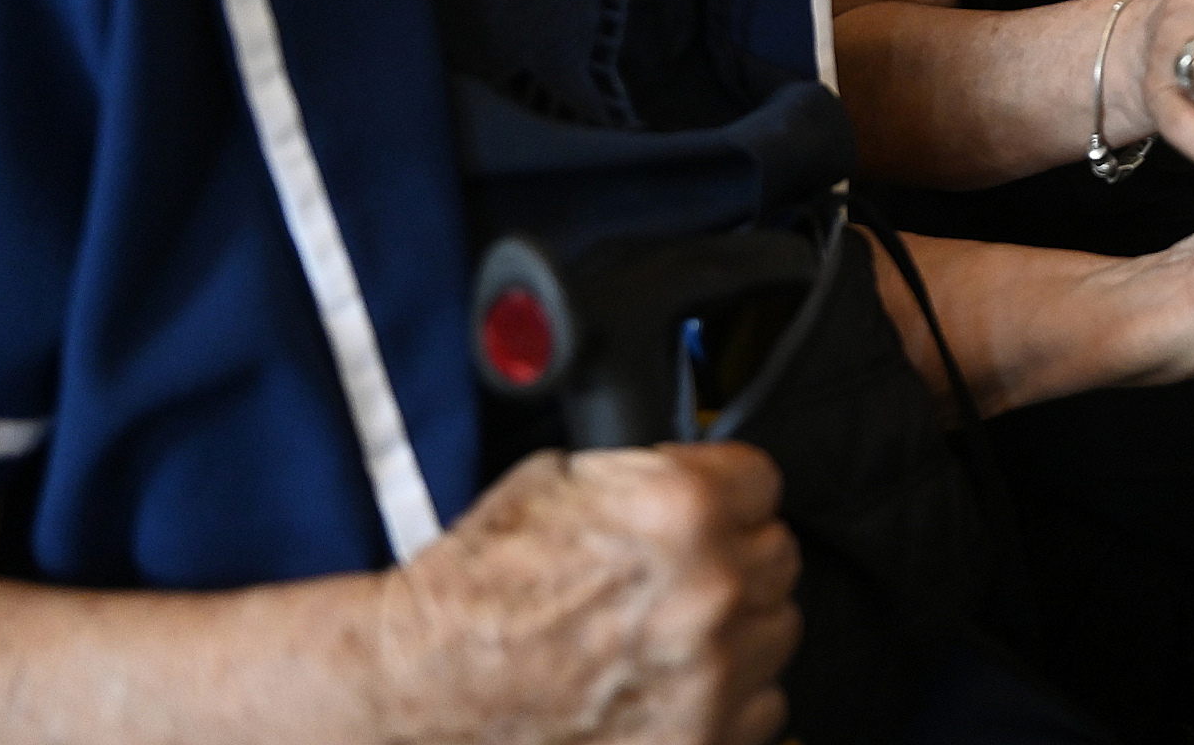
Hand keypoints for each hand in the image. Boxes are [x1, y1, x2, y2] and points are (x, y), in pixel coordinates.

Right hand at [376, 444, 800, 744]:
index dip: (728, 494)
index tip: (711, 510)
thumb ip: (643, 476)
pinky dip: (725, 702)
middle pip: (777, 559)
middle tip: (676, 579)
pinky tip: (667, 688)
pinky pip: (760, 711)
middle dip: (732, 561)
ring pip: (776, 635)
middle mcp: (708, 593)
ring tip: (664, 639)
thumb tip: (687, 475)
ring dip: (733, 633)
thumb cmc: (471, 595)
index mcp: (680, 510)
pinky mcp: (696, 744)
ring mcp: (709, 679)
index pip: (763, 483)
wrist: (416, 690)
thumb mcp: (554, 483)